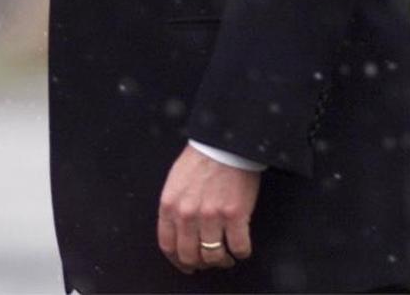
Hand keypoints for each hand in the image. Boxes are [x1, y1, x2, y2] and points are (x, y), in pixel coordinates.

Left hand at [157, 144, 259, 273]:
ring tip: (227, 255)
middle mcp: (187, 214)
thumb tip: (177, 232)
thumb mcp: (175, 181)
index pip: (168, 245)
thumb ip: (174, 207)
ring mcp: (211, 216)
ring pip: (214, 257)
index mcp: (170, 205)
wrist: (224, 144)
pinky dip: (241, 252)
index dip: (178, 260)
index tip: (187, 264)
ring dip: (222, 260)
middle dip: (200, 263)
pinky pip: (239, 248)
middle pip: (190, 255)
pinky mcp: (235, 216)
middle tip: (209, 260)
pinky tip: (241, 246)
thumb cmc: (200, 159)